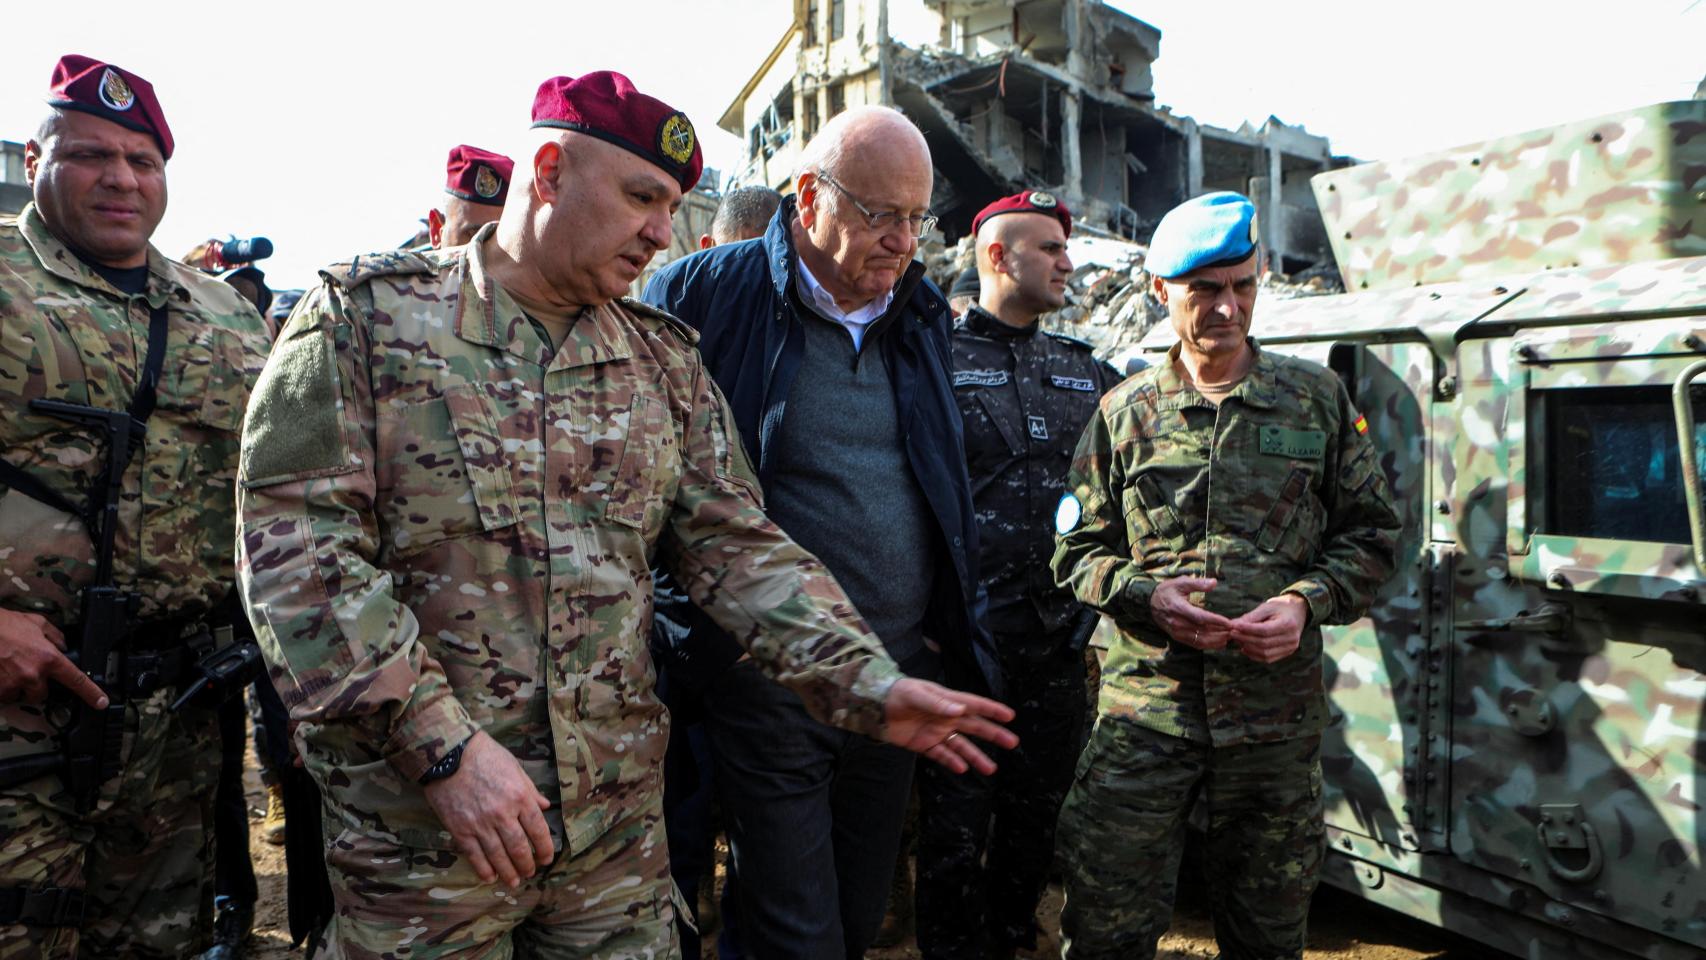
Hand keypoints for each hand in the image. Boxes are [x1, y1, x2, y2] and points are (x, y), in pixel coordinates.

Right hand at [0, 608, 106, 707]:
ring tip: (7, 668)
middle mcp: (32, 674)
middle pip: (42, 694)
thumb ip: (54, 636)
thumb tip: (62, 646)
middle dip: (35, 686)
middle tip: (24, 670)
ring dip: (16, 687)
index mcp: (48, 658)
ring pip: (20, 696)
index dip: (91, 692)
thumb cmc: (4, 624)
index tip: (101, 702)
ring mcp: (12, 684)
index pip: (75, 679)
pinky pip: (3, 696)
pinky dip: (2, 687)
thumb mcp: (37, 623)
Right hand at [422, 731, 552, 888]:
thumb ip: (530, 790)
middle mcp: (502, 814)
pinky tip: (490, 877)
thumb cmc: (484, 754)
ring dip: (508, 872)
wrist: (448, 753)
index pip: (538, 830)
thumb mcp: (514, 767)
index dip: (545, 848)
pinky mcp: (460, 829)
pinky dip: (484, 869)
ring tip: (514, 881)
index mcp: (520, 797)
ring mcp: (480, 824)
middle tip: (530, 872)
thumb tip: (545, 807)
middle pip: (519, 848)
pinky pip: (474, 855)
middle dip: (527, 864)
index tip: (546, 859)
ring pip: (498, 856)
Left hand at [882, 678, 1017, 775]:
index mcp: (946, 701)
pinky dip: (952, 762)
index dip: (991, 709)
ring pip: (961, 746)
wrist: (874, 707)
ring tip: (991, 769)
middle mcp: (945, 717)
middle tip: (1012, 742)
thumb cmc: (896, 693)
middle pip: (974, 727)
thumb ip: (937, 702)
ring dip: (976, 756)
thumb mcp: (915, 694)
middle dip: (993, 734)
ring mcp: (936, 732)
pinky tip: (962, 769)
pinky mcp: (924, 744)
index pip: (974, 704)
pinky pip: (941, 755)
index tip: (1010, 715)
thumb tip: (960, 709)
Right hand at [1150, 577, 1233, 649]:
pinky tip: (1219, 643)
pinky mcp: (1177, 637)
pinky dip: (1208, 645)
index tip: (1229, 622)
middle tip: (1234, 631)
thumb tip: (1214, 582)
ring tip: (1229, 637)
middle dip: (1220, 633)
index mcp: (1179, 608)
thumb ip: (1198, 583)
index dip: (1216, 621)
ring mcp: (1177, 632)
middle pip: (1202, 632)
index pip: (1200, 617)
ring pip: (1200, 641)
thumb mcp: (1181, 582)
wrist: (1149, 603)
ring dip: (1216, 641)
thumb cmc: (1167, 591)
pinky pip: (1195, 644)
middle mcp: (1178, 623)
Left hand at [1229, 594, 1308, 663]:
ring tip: (1237, 639)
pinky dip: (1254, 655)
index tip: (1233, 627)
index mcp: (1288, 624)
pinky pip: (1268, 658)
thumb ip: (1251, 617)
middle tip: (1232, 633)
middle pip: (1263, 643)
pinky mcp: (1287, 653)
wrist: (1298, 612)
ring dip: (1248, 648)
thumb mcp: (1266, 607)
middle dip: (1245, 639)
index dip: (1247, 630)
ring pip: (1265, 654)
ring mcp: (1291, 648)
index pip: (1264, 631)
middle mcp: (1292, 638)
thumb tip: (1233, 625)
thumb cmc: (1280, 607)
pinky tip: (1245, 647)